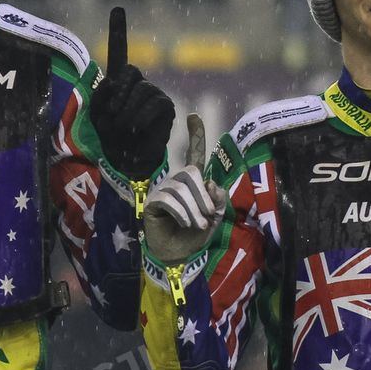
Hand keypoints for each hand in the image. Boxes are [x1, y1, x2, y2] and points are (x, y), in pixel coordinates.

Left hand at [88, 7, 175, 181]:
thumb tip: (113, 83)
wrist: (123, 163)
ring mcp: (154, 94)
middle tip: (112, 120)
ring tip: (122, 129)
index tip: (118, 9)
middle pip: (130, 71)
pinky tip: (136, 128)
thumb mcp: (96, 114)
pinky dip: (141, 116)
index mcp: (117, 82)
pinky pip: (154, 103)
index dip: (119, 30)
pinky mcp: (165, 107)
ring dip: (126, 111)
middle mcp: (138, 84)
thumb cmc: (106, 140)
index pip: (120, 51)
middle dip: (118, 95)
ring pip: (142, 88)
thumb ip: (101, 94)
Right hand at [144, 114, 228, 263]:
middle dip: (203, 195)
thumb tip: (212, 184)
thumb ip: (217, 200)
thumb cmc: (194, 235)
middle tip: (207, 216)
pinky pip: (169, 199)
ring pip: (181, 188)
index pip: (194, 154)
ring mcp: (163, 190)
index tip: (193, 116)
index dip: (195, 135)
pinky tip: (184, 223)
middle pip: (190, 172)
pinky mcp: (153, 201)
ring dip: (194, 209)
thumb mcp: (214, 217)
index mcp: (193, 182)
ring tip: (198, 225)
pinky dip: (182, 213)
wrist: (178, 254)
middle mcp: (176, 181)